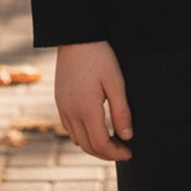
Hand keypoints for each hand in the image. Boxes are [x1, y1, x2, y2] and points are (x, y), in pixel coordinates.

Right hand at [55, 41, 132, 160]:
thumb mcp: (116, 82)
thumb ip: (121, 111)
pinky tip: (95, 129)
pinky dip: (83, 136)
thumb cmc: (100, 56)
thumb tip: (127, 137)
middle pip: (88, 146)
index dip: (116, 153)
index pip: (100, 144)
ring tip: (112, 141)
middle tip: (123, 151)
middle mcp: (71, 112)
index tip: (130, 152)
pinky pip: (70, 128)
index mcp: (86, 109)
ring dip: (94, 146)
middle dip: (106, 153)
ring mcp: (62, 107)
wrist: (75, 37)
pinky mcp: (60, 101)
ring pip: (77, 139)